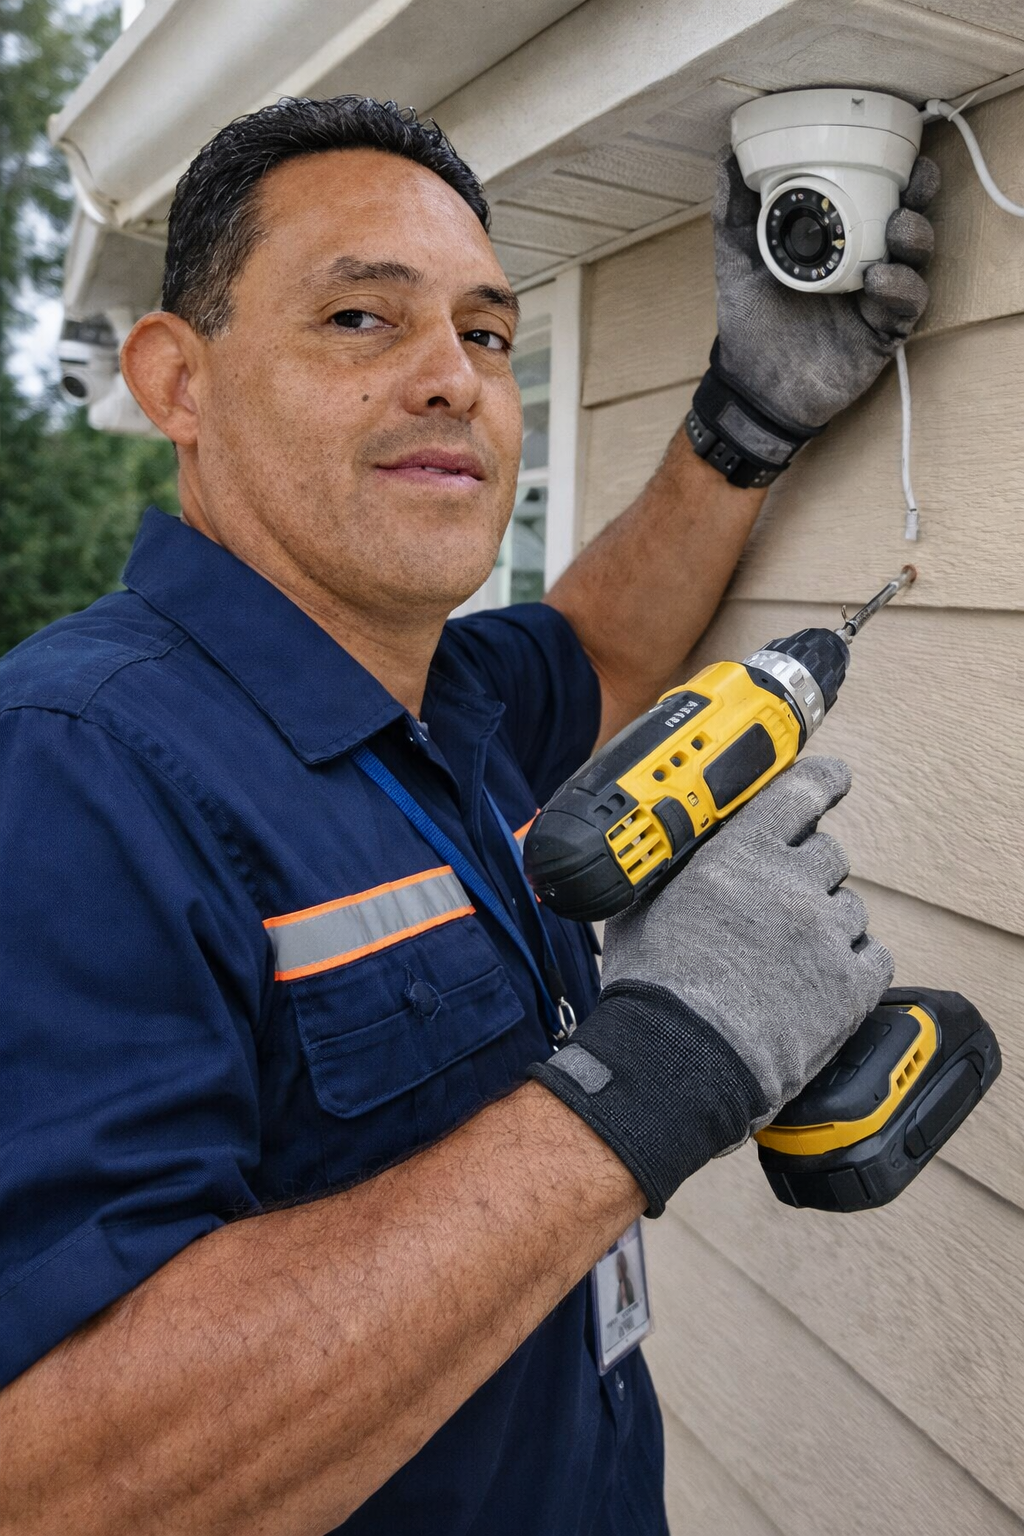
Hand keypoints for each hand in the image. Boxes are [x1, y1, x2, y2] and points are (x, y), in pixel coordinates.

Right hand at [529, 757, 893, 1213]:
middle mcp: (792, 884)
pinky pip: (872, 957)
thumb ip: (670, 870)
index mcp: (741, 854)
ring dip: (825, 925)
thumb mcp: (641, 907)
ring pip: (848, 909)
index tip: (831, 781)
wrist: (682, 1060)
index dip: (822, 783)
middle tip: (777, 906)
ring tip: (785, 961)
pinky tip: (816, 984)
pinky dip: (851, 967)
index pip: (801, 793)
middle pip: (827, 855)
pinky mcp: (852, 985)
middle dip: (806, 874)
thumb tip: (667, 855)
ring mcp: (827, 934)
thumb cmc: (653, 988)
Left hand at [713, 149, 939, 430]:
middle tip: (915, 179)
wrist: (753, 383)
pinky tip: (878, 280)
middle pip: (908, 219)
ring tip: (897, 228)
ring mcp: (878, 297)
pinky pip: (906, 306)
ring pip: (915, 259)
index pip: (878, 195)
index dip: (894, 171)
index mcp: (839, 238)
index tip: (897, 147)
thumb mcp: (737, 260)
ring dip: (914, 237)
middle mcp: (866, 262)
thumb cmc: (750, 320)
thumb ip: (733, 214)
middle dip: (919, 195)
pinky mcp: (883, 333)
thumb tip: (725, 160)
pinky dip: (899, 288)